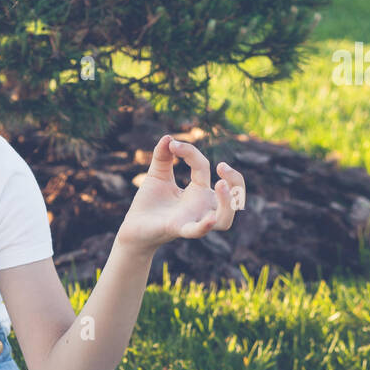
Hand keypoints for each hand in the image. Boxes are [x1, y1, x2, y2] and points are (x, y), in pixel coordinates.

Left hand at [117, 136, 245, 252]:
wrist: (132, 227)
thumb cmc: (148, 204)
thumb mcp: (157, 175)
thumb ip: (162, 156)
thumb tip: (168, 137)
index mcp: (198, 191)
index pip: (204, 168)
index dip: (190, 152)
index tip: (173, 145)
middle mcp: (201, 206)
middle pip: (234, 197)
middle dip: (236, 180)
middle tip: (222, 166)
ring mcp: (192, 219)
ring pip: (224, 219)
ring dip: (228, 202)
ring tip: (220, 184)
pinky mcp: (178, 229)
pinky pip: (197, 231)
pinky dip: (204, 226)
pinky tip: (209, 218)